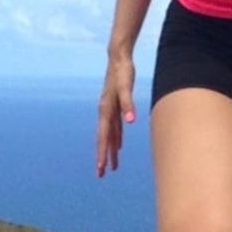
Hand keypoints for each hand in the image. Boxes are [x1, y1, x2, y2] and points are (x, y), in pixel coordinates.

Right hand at [96, 51, 137, 175]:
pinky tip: (118, 147)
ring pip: (109, 135)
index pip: (103, 137)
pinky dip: (116, 138)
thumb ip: (128, 104)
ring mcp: (109, 110)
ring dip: (110, 151)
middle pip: (103, 139)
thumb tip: (130, 121)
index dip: (102, 153)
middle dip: (102, 157)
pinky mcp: (115, 107)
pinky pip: (114, 128)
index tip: (101, 169)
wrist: (118, 58)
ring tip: (112, 166)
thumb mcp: (126, 87)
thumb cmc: (122, 72)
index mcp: (105, 110)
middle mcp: (105, 112)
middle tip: (101, 174)